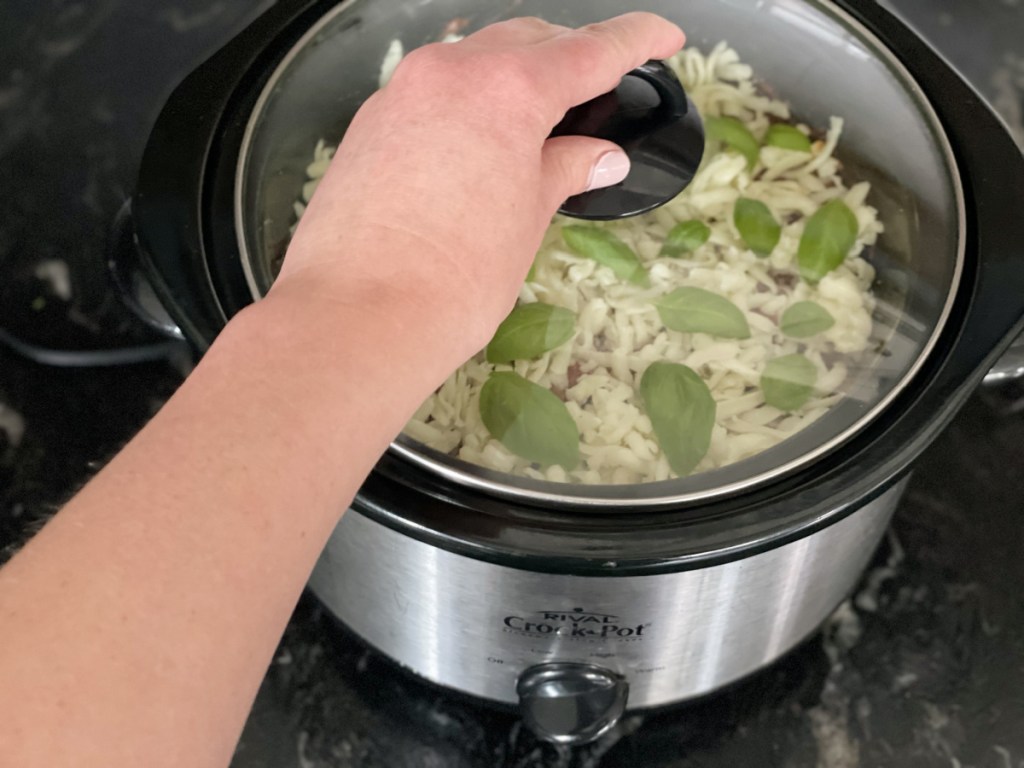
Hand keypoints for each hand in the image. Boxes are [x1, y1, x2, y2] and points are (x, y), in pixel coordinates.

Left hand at [273, 13, 684, 360]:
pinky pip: (432, 90)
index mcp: (507, 89)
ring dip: (513, 72)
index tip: (662, 38)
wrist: (357, 316)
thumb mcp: (527, 219)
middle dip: (569, 54)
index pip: (589, 49)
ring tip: (540, 112)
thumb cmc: (455, 279)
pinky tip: (478, 139)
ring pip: (473, 59)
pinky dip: (466, 99)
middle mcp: (451, 72)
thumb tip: (599, 155)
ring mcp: (402, 92)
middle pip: (526, 41)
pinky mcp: (369, 122)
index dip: (635, 40)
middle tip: (599, 84)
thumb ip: (564, 170)